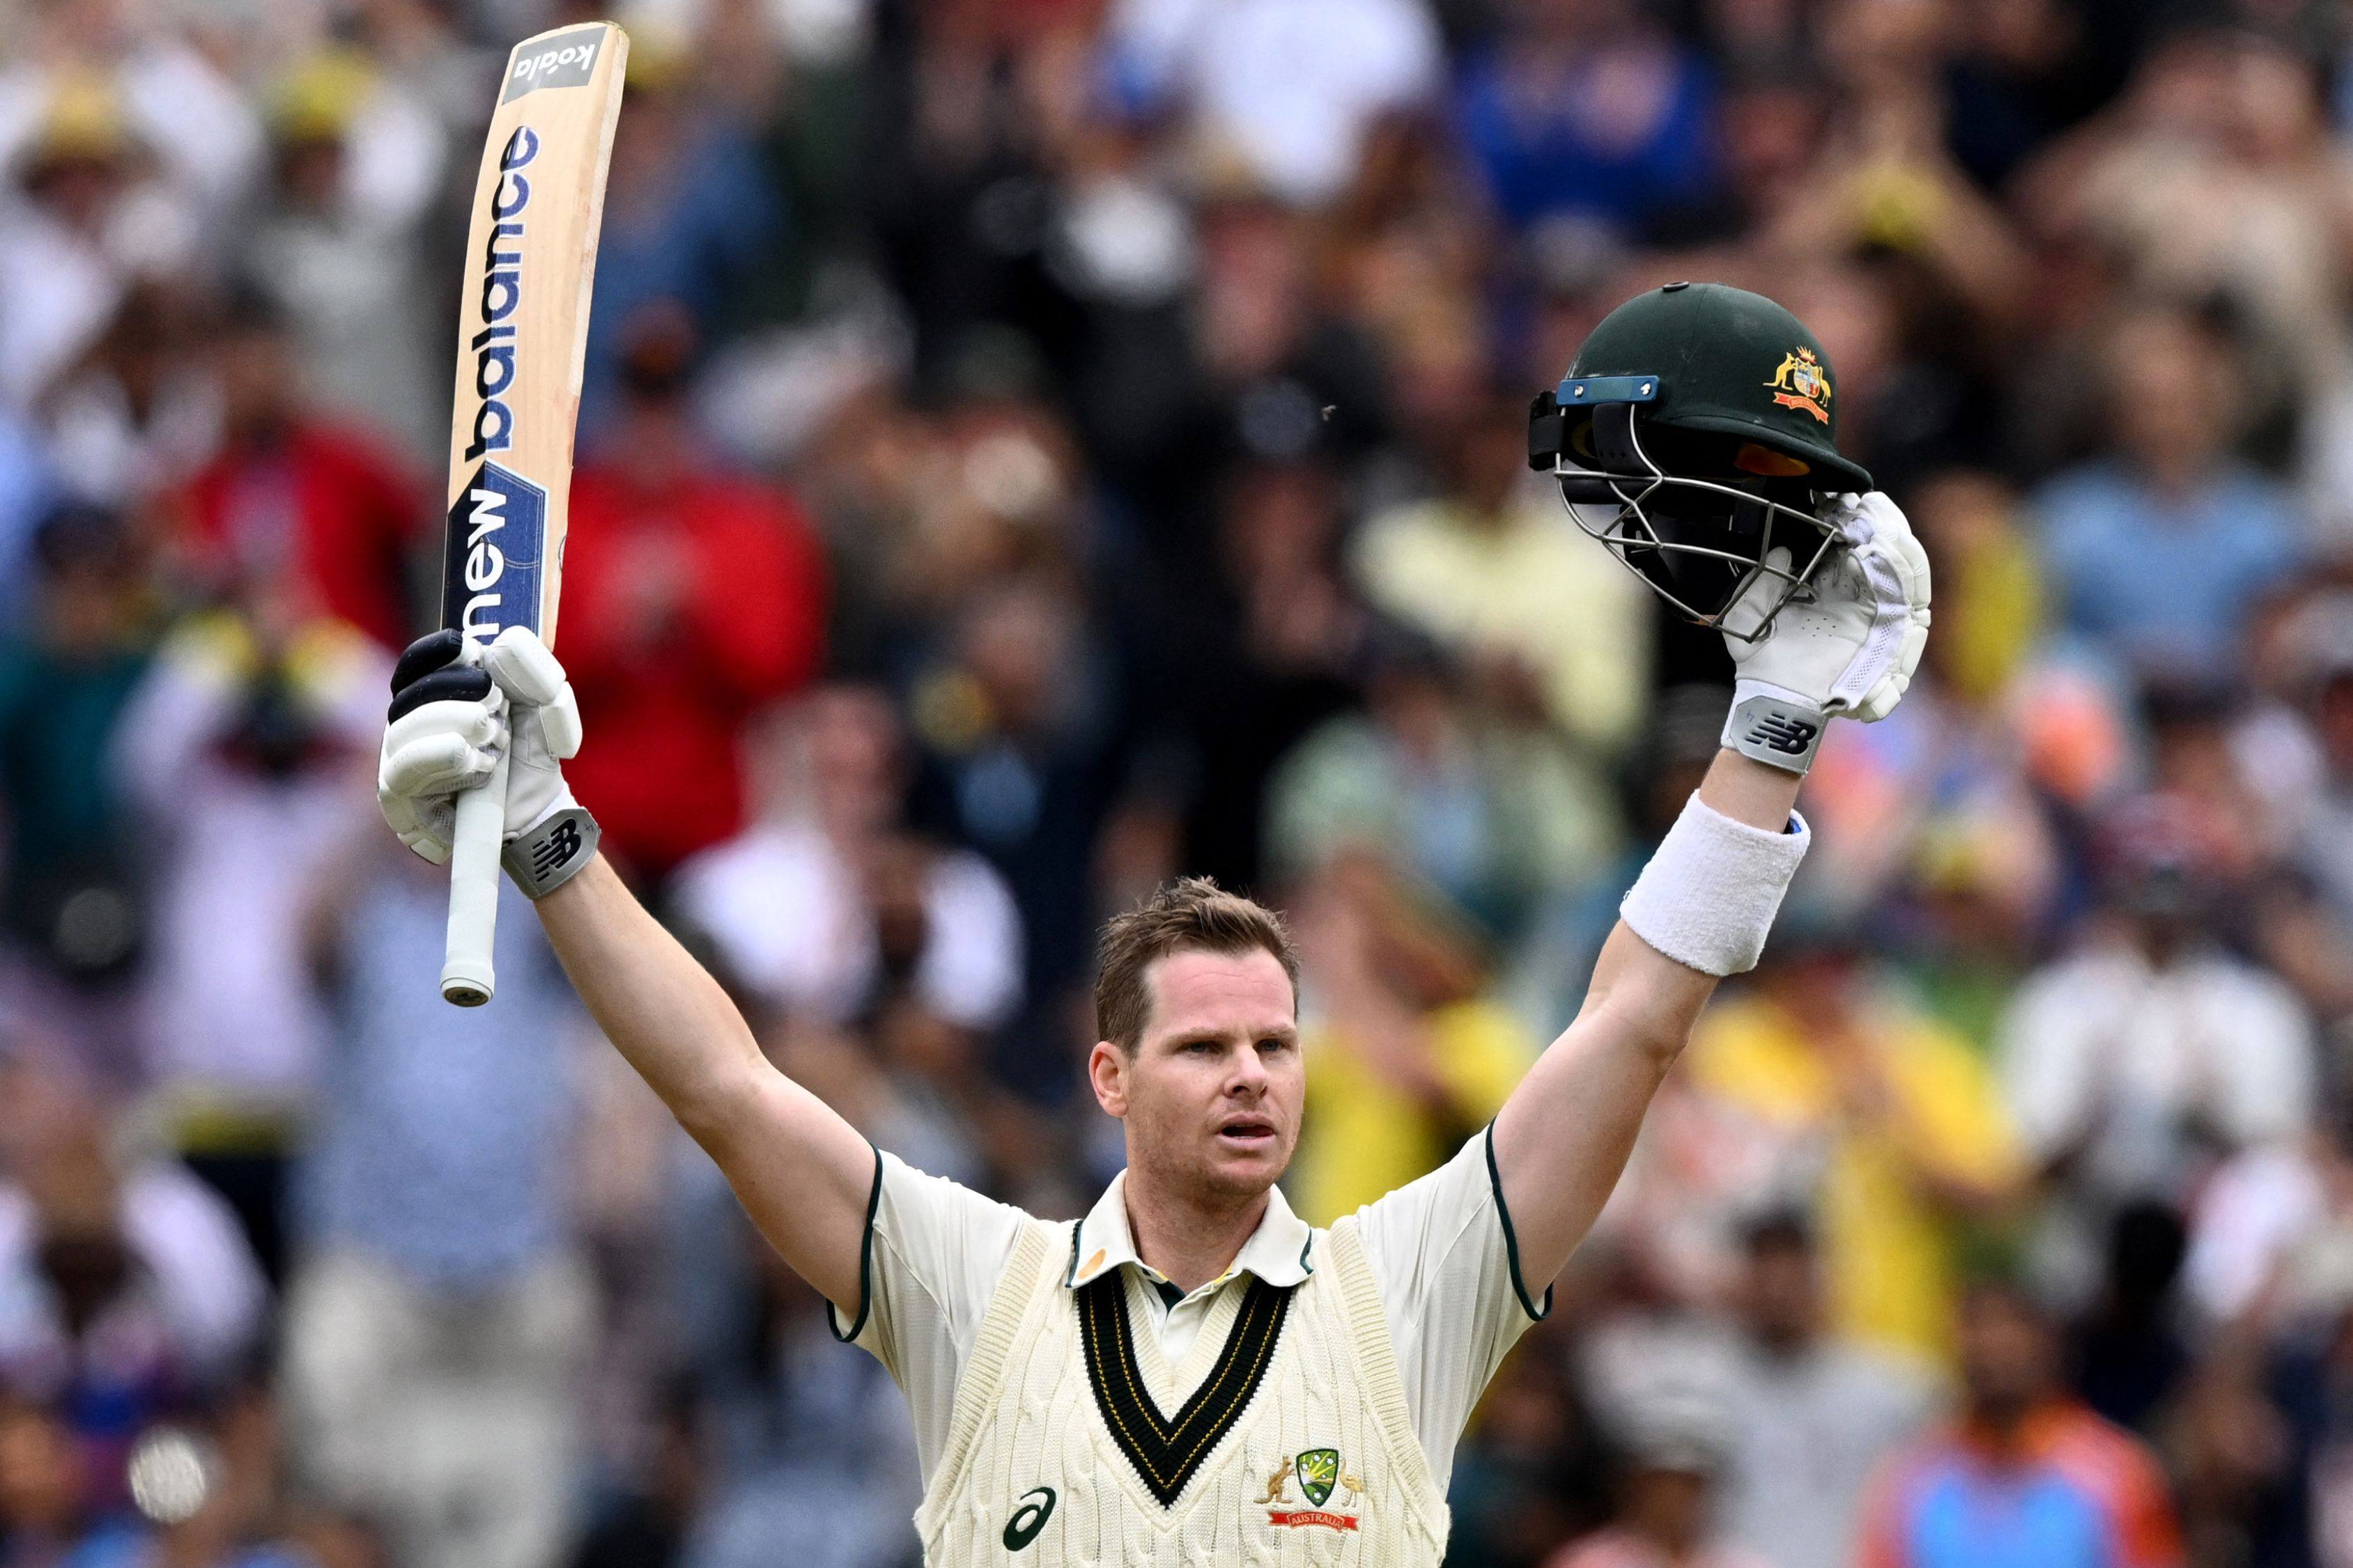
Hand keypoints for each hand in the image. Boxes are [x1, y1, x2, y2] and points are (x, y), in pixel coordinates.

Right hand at [377, 627, 582, 862]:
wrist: (537, 810)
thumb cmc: (531, 753)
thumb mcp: (545, 707)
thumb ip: (532, 672)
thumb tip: (500, 646)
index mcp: (434, 697)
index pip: (415, 666)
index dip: (433, 652)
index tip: (465, 646)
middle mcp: (409, 725)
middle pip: (408, 695)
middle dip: (455, 691)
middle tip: (497, 703)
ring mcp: (400, 760)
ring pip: (403, 730)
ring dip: (455, 725)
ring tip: (495, 737)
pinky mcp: (400, 796)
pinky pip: (404, 769)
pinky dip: (442, 757)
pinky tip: (475, 761)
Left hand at [1720, 491, 1930, 769]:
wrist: (1776, 702)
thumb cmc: (1763, 664)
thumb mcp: (1748, 615)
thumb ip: (1759, 582)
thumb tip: (1779, 552)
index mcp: (1837, 592)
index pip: (1862, 546)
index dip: (1861, 521)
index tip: (1845, 500)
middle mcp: (1865, 603)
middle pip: (1893, 554)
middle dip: (1886, 525)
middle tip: (1870, 504)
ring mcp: (1883, 622)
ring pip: (1907, 575)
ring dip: (1896, 545)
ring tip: (1878, 522)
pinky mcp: (1894, 642)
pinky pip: (1910, 605)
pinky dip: (1899, 577)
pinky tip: (1880, 553)